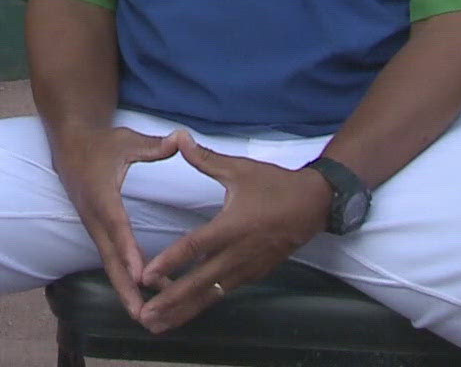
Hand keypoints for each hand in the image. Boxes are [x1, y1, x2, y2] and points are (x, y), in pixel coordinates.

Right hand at [51, 126, 184, 321]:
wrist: (70, 143)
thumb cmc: (101, 142)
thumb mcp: (127, 139)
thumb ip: (154, 145)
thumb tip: (179, 138)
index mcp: (102, 195)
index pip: (117, 227)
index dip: (129, 252)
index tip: (143, 277)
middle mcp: (94, 216)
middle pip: (110, 258)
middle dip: (125, 289)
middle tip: (142, 315)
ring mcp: (93, 225)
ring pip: (109, 263)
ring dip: (125, 290)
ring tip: (145, 317)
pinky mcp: (96, 229)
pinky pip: (110, 257)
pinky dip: (124, 278)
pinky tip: (143, 294)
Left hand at [137, 134, 329, 332]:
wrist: (315, 204)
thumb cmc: (275, 185)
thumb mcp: (240, 169)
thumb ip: (206, 158)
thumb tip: (179, 137)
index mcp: (232, 226)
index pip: (195, 247)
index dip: (169, 262)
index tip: (146, 276)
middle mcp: (239, 253)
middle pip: (200, 282)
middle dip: (170, 301)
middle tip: (144, 316)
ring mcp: (248, 268)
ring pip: (211, 295)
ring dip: (184, 310)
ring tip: (157, 323)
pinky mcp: (254, 275)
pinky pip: (223, 293)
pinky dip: (203, 304)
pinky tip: (184, 313)